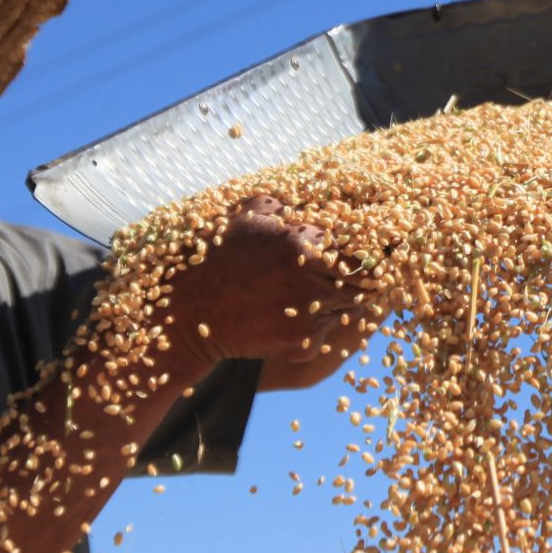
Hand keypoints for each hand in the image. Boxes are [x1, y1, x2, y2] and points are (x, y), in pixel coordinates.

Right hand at [166, 196, 365, 368]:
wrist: (191, 314)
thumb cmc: (216, 261)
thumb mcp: (244, 220)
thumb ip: (278, 206)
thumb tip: (301, 207)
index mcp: (301, 247)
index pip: (353, 253)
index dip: (354, 256)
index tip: (352, 259)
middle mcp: (311, 283)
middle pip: (360, 285)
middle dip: (355, 282)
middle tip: (345, 281)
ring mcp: (308, 318)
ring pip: (347, 311)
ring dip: (336, 304)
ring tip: (309, 298)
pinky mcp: (302, 346)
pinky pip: (324, 334)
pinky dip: (314, 327)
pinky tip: (288, 318)